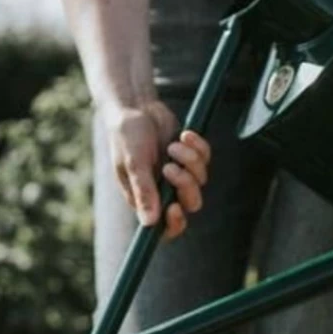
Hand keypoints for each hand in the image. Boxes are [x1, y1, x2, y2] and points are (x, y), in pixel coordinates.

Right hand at [102, 99, 211, 241]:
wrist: (136, 107)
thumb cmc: (126, 136)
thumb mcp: (133, 163)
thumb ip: (143, 191)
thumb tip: (149, 223)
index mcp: (145, 198)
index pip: (164, 227)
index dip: (174, 223)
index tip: (174, 207)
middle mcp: (163, 189)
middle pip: (189, 204)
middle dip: (186, 185)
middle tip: (171, 166)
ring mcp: (178, 173)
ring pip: (200, 180)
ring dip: (190, 160)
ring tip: (173, 144)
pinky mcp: (190, 156)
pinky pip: (205, 159)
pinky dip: (198, 146)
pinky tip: (183, 134)